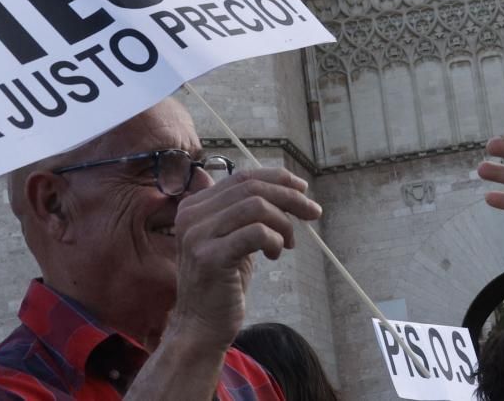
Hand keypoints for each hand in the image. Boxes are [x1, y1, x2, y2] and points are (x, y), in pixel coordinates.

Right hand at [166, 167, 322, 348]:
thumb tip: (287, 188)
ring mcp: (198, 236)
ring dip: (284, 223)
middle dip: (290, 197)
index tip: (303, 188)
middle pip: (252, 188)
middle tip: (313, 212)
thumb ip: (247, 212)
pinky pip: (257, 233)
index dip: (277, 178)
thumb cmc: (223, 282)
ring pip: (257, 207)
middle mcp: (190, 216)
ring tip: (288, 242)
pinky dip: (274, 240)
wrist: (200, 326)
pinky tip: (275, 254)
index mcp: (194, 205)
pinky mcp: (211, 257)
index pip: (242, 177)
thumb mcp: (232, 238)